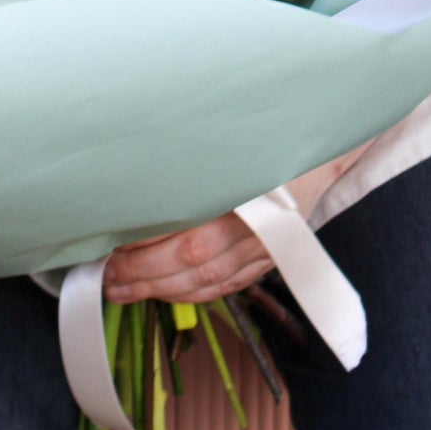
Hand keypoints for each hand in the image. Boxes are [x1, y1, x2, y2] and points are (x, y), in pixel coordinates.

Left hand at [101, 144, 368, 305]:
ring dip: (160, 289)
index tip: (113, 242)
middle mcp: (256, 226)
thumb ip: (192, 155)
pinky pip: (228, 285)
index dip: (147, 244)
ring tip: (123, 289)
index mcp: (243, 193)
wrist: (325, 146)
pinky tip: (167, 295)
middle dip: (142, 272)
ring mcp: (265, 247)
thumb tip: (141, 169)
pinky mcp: (270, 257)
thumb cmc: (275, 135)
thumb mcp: (234, 136)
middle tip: (104, 274)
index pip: (188, 231)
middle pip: (190, 260)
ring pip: (206, 280)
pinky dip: (194, 295)